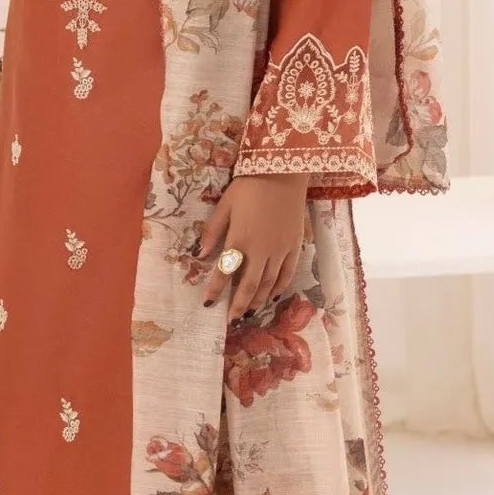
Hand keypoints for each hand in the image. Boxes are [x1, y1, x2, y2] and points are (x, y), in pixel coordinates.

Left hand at [194, 172, 308, 321]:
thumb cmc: (249, 187)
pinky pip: (287, 272)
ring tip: (249, 312)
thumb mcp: (224, 206)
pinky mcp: (294, 246)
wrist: (282, 174)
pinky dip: (280, 287)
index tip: (208, 304)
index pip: (225, 272)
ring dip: (258, 300)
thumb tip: (199, 254)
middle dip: (238, 305)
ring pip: (269, 283)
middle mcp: (261, 251)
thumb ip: (212, 232)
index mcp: (240, 240)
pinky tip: (273, 296)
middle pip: (249, 285)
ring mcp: (280, 250)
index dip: (215, 290)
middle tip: (232, 321)